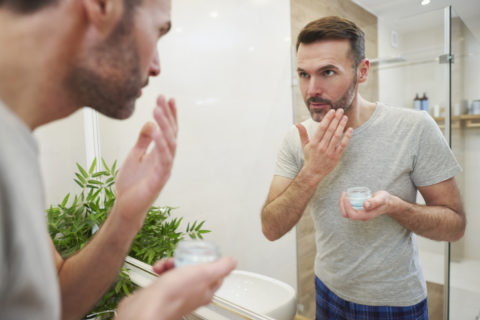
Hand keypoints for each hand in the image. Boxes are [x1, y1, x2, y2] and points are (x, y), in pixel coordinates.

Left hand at [113, 95, 177, 228]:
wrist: (125, 206)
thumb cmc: (130, 183)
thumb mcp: (134, 156)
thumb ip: (143, 141)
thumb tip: (150, 123)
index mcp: (160, 153)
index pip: (168, 130)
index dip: (170, 115)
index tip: (167, 98)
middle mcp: (166, 159)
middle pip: (171, 133)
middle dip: (167, 115)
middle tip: (161, 98)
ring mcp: (165, 168)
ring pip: (170, 143)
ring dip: (165, 126)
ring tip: (156, 110)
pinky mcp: (160, 178)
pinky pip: (164, 159)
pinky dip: (161, 144)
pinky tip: (156, 131)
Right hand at [115, 257, 236, 319]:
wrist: (148, 306)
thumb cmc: (175, 294)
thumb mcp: (204, 273)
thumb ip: (221, 267)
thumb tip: (233, 261)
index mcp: (206, 291)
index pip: (214, 274)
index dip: (209, 261)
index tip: (202, 254)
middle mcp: (192, 294)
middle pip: (194, 269)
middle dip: (185, 259)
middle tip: (179, 259)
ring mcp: (177, 293)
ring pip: (178, 271)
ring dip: (171, 263)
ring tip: (166, 264)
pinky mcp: (163, 292)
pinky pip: (164, 275)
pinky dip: (161, 269)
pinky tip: (158, 269)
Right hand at [296, 109, 351, 181]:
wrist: (313, 173)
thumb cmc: (309, 158)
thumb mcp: (305, 145)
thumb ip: (302, 134)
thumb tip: (297, 123)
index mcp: (314, 143)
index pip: (321, 128)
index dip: (327, 119)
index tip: (332, 111)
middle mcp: (321, 146)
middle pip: (330, 130)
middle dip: (336, 119)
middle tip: (340, 110)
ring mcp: (329, 152)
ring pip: (337, 136)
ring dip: (341, 125)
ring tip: (345, 117)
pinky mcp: (336, 156)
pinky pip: (342, 145)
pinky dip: (347, 137)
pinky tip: (350, 129)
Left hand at [340, 190, 394, 220]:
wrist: (387, 203)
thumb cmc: (385, 200)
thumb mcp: (381, 199)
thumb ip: (374, 202)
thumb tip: (365, 204)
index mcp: (366, 216)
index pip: (352, 215)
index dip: (347, 207)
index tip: (346, 197)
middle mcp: (362, 217)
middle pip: (347, 214)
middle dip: (342, 205)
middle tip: (344, 194)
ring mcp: (360, 214)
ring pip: (346, 212)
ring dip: (342, 203)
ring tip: (344, 193)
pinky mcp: (358, 211)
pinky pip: (348, 209)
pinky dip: (345, 203)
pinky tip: (347, 195)